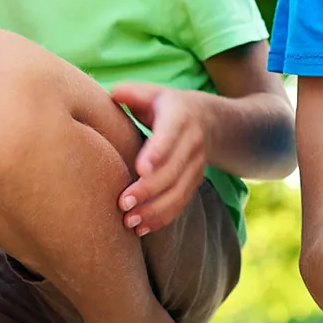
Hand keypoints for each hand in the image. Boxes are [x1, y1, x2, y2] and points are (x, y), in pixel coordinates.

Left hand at [109, 82, 208, 234]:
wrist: (208, 120)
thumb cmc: (165, 105)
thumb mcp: (152, 93)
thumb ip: (132, 94)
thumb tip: (114, 95)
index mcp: (179, 116)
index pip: (170, 135)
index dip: (157, 152)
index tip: (140, 169)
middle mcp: (192, 142)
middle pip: (172, 170)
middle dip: (148, 189)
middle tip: (122, 203)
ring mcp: (196, 165)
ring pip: (178, 192)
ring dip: (154, 210)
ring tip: (129, 221)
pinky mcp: (195, 182)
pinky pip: (181, 203)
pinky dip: (162, 218)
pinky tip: (142, 228)